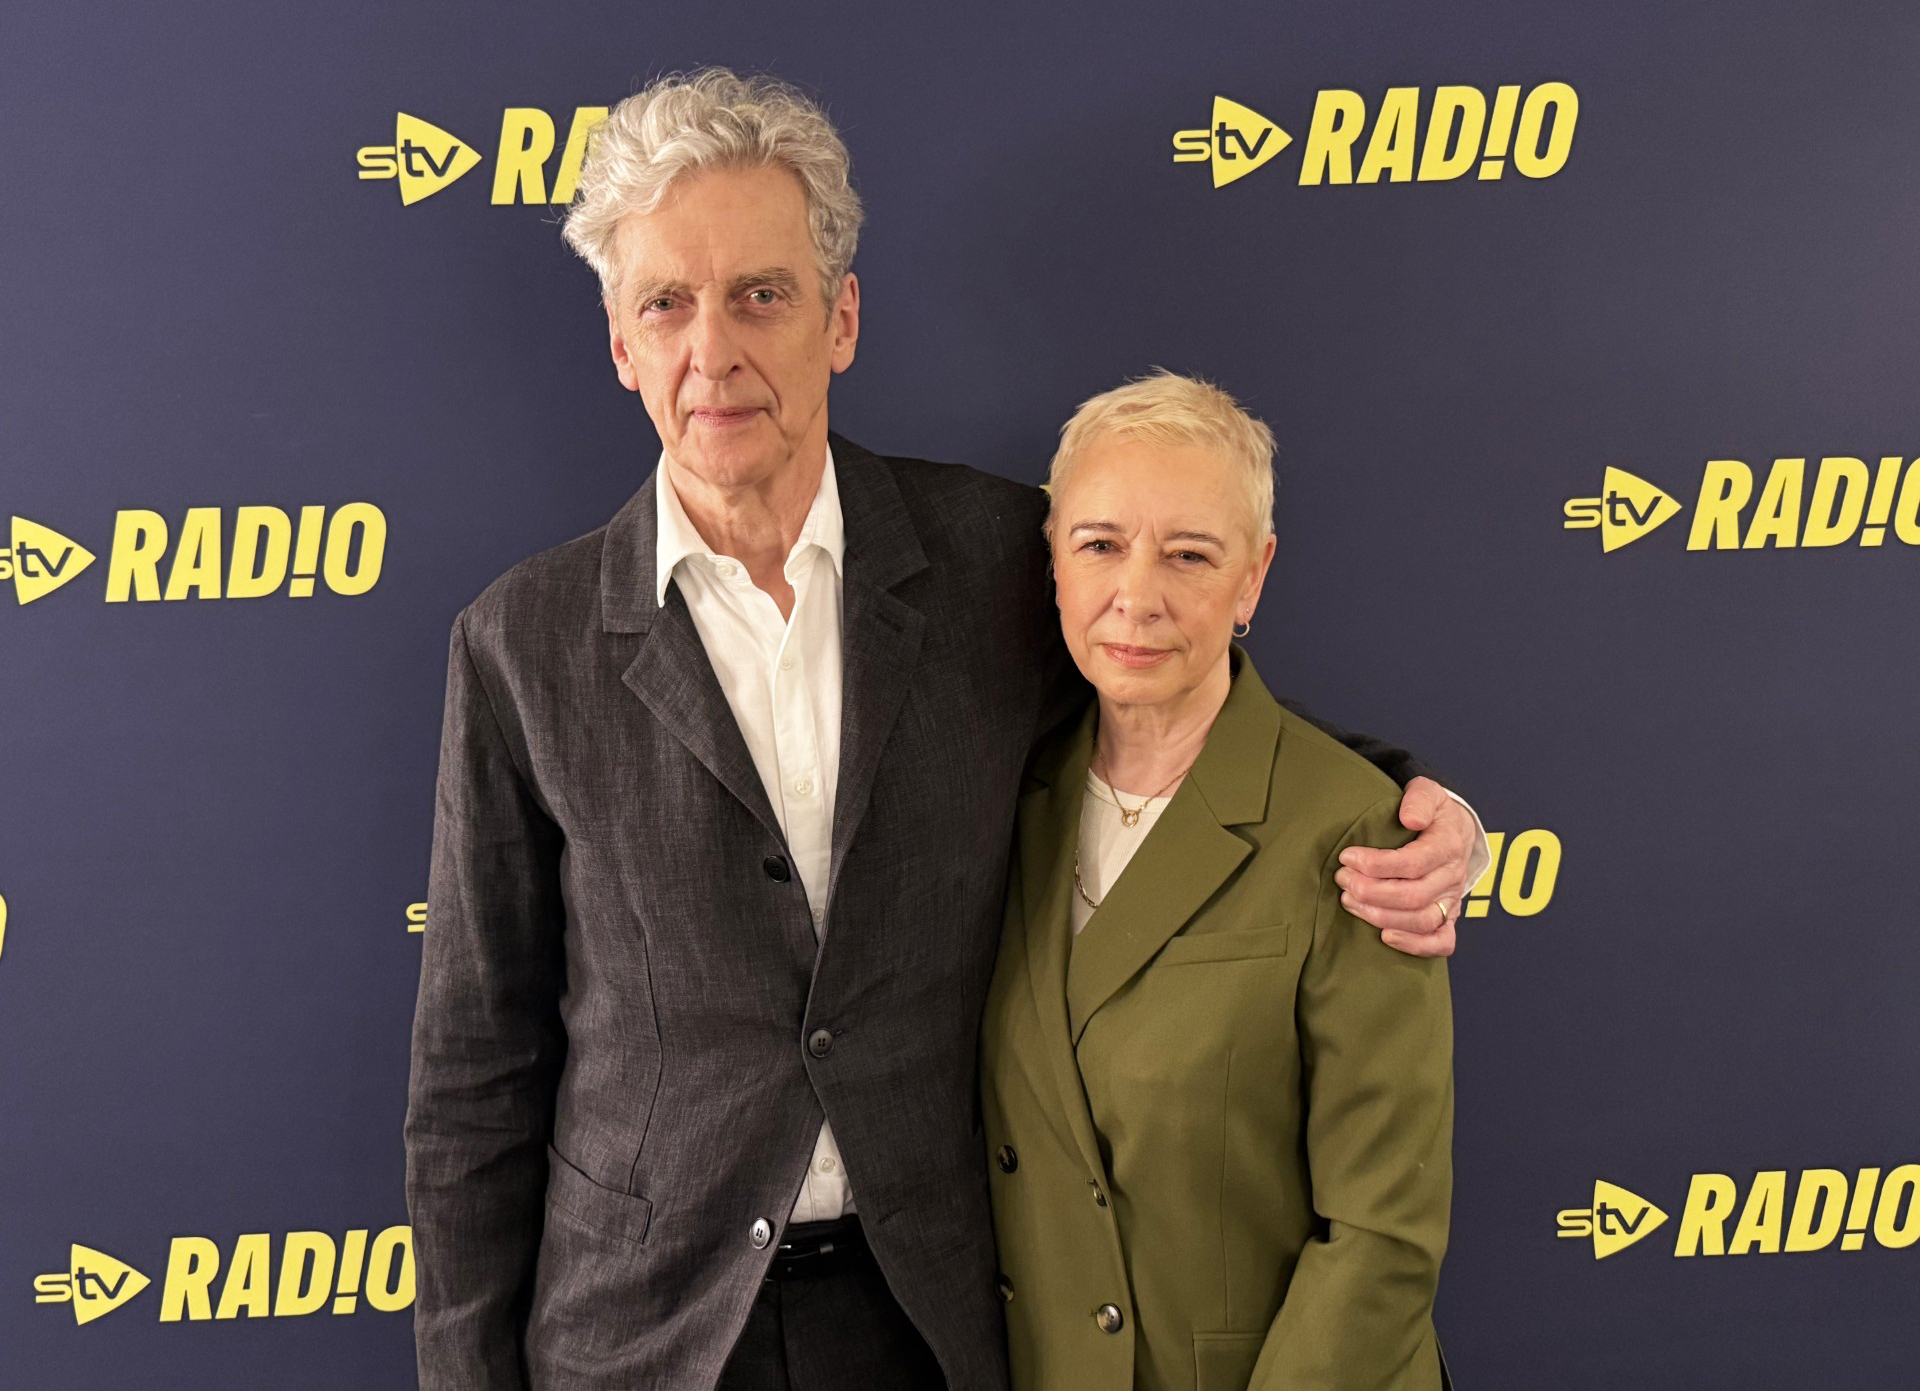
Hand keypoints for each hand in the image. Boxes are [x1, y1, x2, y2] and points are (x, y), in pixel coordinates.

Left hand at [1333, 776, 1471, 958]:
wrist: (1454, 829)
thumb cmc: (1433, 811)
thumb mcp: (1428, 792)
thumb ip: (1418, 799)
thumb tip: (1409, 819)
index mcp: (1448, 845)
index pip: (1413, 862)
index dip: (1376, 864)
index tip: (1347, 857)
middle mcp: (1452, 876)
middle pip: (1412, 895)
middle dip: (1371, 891)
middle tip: (1342, 880)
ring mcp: (1452, 900)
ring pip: (1421, 920)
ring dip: (1381, 916)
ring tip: (1350, 901)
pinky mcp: (1449, 917)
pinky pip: (1441, 942)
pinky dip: (1415, 945)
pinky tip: (1385, 937)